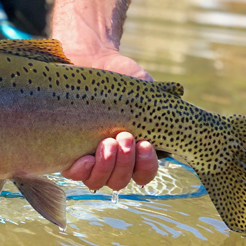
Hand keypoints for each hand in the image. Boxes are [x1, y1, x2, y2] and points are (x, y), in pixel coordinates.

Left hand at [61, 49, 158, 190]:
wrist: (93, 65)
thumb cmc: (123, 83)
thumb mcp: (150, 96)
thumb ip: (165, 110)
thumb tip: (178, 105)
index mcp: (134, 153)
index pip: (143, 174)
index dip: (145, 167)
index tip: (146, 144)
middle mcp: (112, 160)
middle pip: (120, 181)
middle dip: (125, 163)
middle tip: (124, 136)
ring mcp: (89, 158)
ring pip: (99, 181)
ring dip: (107, 165)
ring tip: (108, 141)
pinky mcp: (67, 152)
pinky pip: (75, 174)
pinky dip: (83, 169)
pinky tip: (86, 157)